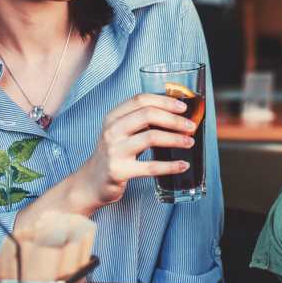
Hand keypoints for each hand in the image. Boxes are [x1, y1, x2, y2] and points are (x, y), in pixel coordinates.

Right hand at [74, 94, 197, 208]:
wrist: (90, 182)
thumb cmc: (113, 154)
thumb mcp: (121, 132)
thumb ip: (141, 121)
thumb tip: (177, 114)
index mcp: (113, 117)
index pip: (141, 99)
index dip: (165, 101)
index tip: (183, 107)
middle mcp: (112, 130)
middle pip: (148, 114)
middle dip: (174, 119)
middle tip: (191, 126)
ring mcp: (114, 150)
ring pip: (151, 137)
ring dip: (175, 139)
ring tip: (189, 142)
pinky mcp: (119, 171)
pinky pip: (150, 167)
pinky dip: (170, 166)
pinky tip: (183, 165)